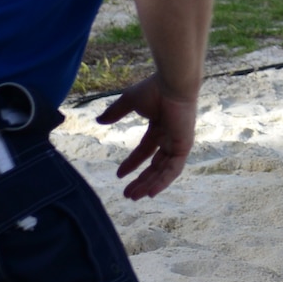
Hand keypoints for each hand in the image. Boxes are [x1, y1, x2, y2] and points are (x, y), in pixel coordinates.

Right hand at [98, 77, 198, 199]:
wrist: (172, 85)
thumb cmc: (154, 89)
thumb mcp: (129, 101)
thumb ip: (115, 112)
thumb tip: (99, 121)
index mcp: (159, 127)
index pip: (145, 151)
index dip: (132, 163)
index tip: (118, 175)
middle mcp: (169, 137)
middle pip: (155, 165)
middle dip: (141, 180)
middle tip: (127, 194)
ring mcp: (177, 142)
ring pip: (163, 171)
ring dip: (149, 185)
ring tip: (134, 197)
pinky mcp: (184, 146)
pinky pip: (174, 169)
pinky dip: (163, 181)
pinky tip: (151, 193)